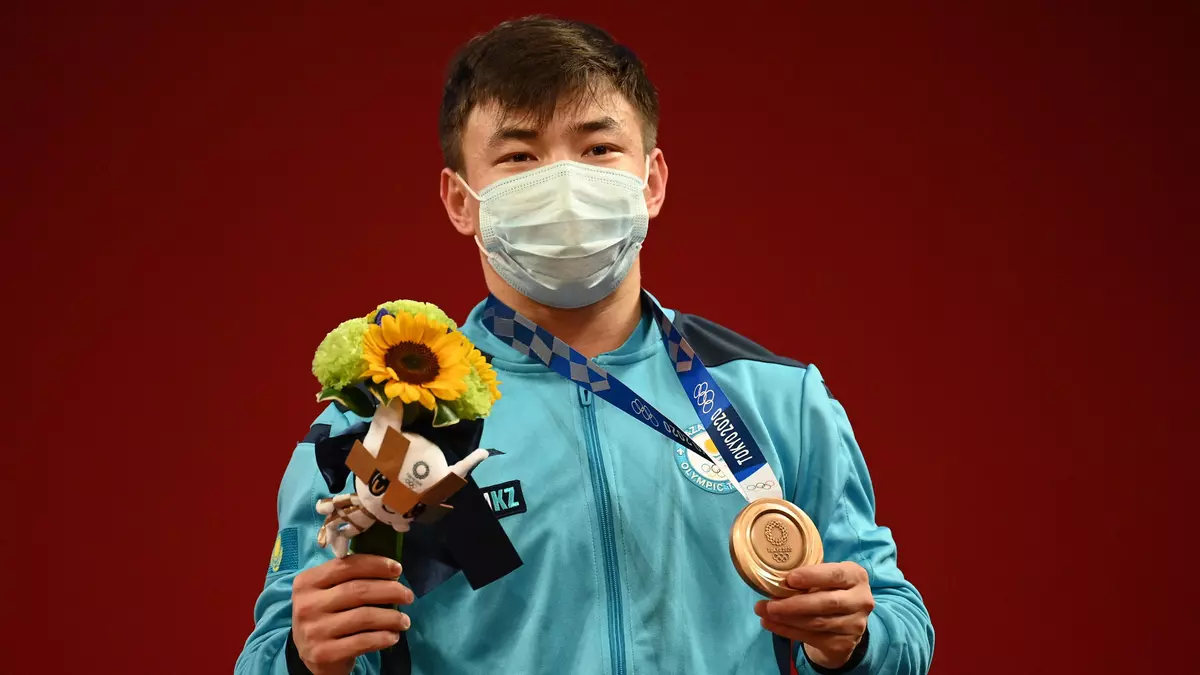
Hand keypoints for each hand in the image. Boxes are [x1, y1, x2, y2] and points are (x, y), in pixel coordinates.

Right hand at [292, 554, 414, 674]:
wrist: (310, 654)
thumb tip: (390, 568)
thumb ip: (349, 577)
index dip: (375, 565)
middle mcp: (307, 605)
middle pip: (358, 590)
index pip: (346, 566)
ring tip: (404, 620)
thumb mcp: (327, 592)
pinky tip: (393, 636)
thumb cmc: (326, 615)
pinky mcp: (324, 653)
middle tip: (408, 596)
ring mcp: (314, 631)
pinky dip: (383, 637)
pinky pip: (362, 641)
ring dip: (391, 617)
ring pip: (363, 616)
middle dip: (390, 590)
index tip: (398, 569)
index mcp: (307, 582)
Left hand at [753, 562, 873, 669]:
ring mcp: (855, 625)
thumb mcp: (826, 578)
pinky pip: (812, 638)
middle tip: (769, 603)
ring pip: (817, 623)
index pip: (835, 575)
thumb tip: (776, 578)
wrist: (845, 625)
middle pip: (826, 603)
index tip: (790, 579)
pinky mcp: (844, 644)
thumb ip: (809, 576)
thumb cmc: (829, 591)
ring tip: (764, 612)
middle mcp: (861, 600)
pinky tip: (771, 624)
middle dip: (794, 604)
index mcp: (856, 576)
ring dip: (786, 619)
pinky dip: (787, 631)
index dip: (812, 576)